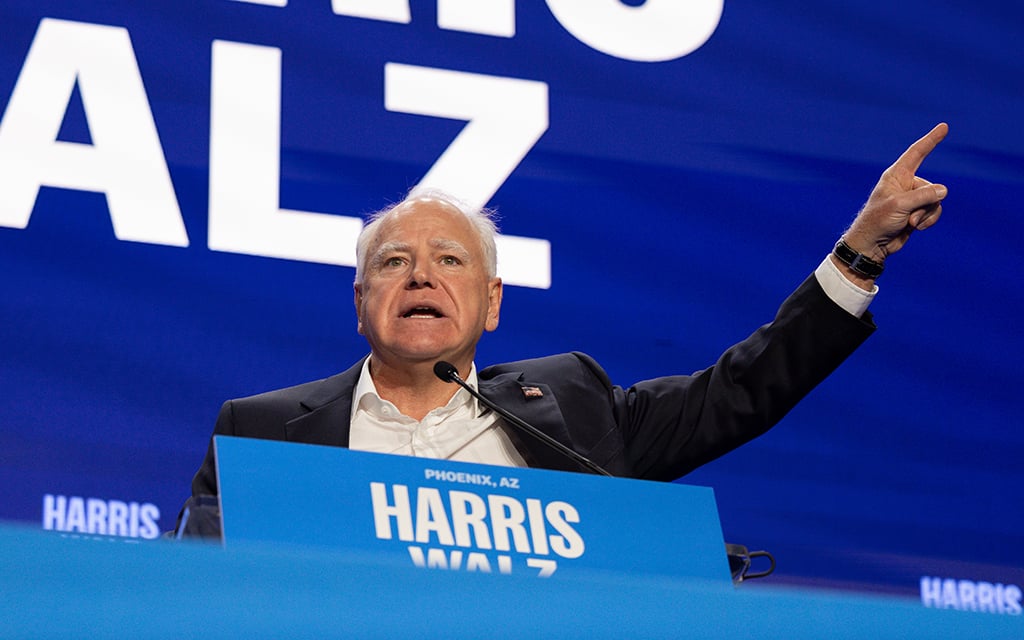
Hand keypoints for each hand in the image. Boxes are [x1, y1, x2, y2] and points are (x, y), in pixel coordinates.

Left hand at [844, 123, 948, 262]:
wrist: (872, 245)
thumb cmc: (878, 221)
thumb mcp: (900, 205)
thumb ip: (924, 196)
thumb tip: (944, 190)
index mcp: (896, 175)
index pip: (917, 153)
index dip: (931, 140)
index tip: (943, 127)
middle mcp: (905, 184)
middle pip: (932, 186)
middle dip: (925, 204)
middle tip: (908, 216)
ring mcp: (912, 198)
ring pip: (936, 200)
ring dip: (926, 214)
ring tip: (910, 223)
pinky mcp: (917, 212)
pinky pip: (934, 211)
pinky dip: (928, 220)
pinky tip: (915, 228)